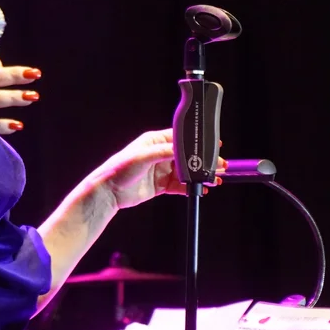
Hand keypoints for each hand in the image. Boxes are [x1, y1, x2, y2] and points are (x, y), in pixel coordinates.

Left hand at [93, 129, 226, 208]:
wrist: (109, 192)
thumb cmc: (121, 168)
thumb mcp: (144, 156)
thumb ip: (166, 152)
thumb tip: (185, 150)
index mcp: (155, 141)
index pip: (181, 138)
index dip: (197, 141)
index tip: (213, 144)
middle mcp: (160, 154)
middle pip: (187, 156)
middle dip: (203, 161)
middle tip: (220, 165)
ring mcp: (162, 170)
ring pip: (187, 171)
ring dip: (201, 175)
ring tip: (215, 180)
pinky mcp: (161, 185)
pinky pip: (181, 186)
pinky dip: (192, 188)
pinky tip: (202, 190)